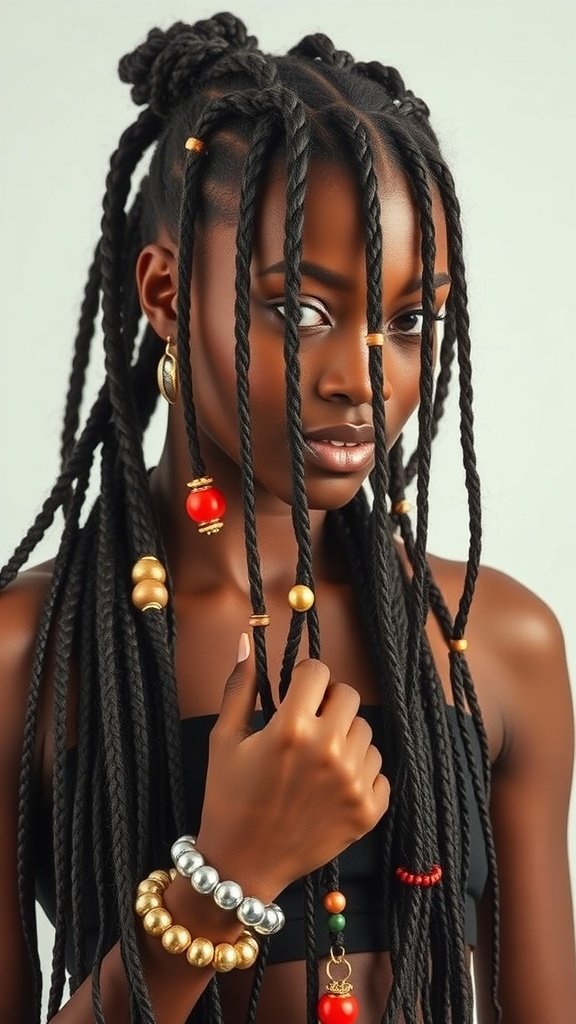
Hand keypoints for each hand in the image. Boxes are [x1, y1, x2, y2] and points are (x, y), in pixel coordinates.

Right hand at [196, 633, 389, 901]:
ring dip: (345, 736)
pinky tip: (332, 785)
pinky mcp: (368, 811)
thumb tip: (246, 640)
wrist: (241, 866)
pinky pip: (380, 770)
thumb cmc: (228, 798)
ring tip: (318, 758)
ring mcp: (352, 783)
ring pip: (365, 732)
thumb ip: (240, 686)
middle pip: (348, 696)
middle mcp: (328, 751)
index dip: (304, 677)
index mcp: (291, 728)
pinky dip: (360, 773)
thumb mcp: (225, 739)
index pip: (319, 671)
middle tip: (307, 724)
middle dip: (327, 702)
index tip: (295, 693)